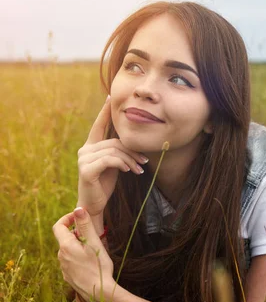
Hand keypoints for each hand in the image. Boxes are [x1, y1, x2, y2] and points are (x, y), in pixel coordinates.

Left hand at [53, 207, 115, 301]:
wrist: (99, 292)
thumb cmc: (99, 267)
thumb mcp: (94, 243)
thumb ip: (85, 225)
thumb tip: (78, 209)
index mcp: (66, 246)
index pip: (58, 226)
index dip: (67, 218)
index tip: (79, 217)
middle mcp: (61, 256)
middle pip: (65, 238)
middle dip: (77, 233)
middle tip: (93, 235)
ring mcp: (64, 267)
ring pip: (68, 250)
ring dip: (78, 246)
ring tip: (94, 249)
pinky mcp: (68, 276)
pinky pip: (71, 261)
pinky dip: (78, 256)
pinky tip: (91, 262)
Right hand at [77, 95, 147, 215]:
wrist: (94, 204)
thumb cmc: (105, 183)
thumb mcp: (114, 164)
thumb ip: (118, 151)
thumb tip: (133, 141)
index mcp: (91, 146)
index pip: (99, 125)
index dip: (104, 111)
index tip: (109, 97)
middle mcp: (85, 150)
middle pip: (115, 142)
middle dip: (133, 151)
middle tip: (145, 161)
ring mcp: (83, 159)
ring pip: (114, 151)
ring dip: (131, 159)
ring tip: (140, 169)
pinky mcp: (86, 170)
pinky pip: (110, 160)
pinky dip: (122, 164)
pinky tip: (129, 171)